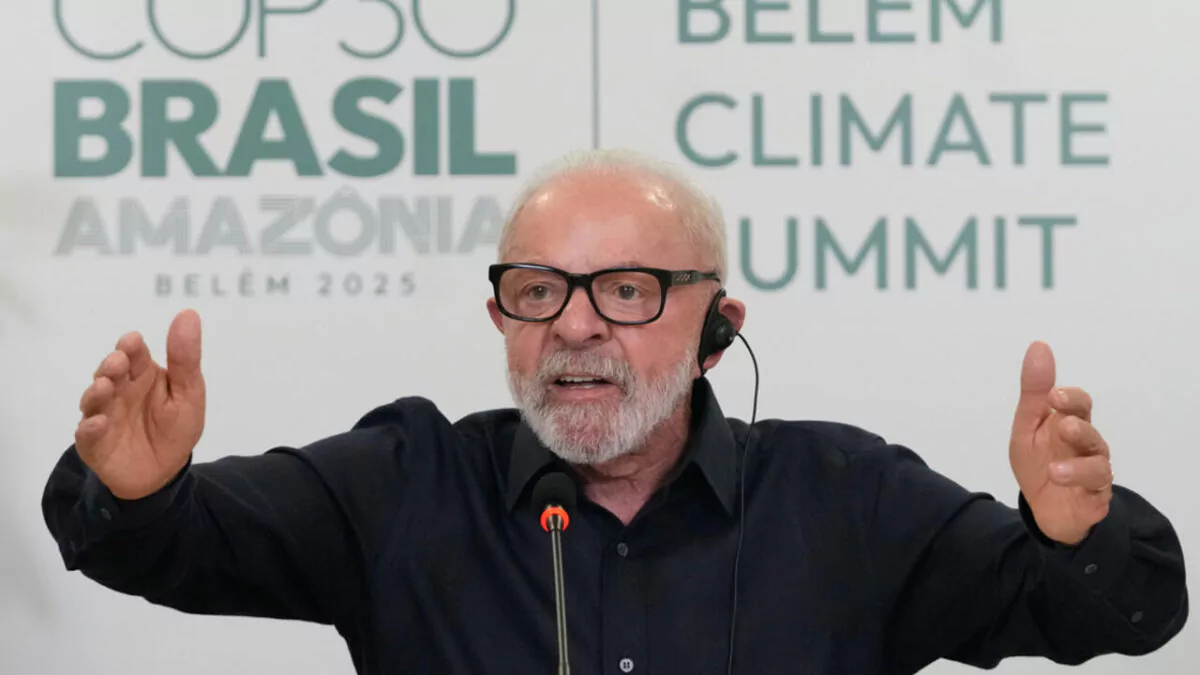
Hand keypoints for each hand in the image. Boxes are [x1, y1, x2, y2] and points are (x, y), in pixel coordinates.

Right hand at [76, 309, 206, 500]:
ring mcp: (103, 415)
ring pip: (94, 400)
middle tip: (117, 362)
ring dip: (97, 392)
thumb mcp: (189, 392)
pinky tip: (98, 423)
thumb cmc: (176, 427)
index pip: (134, 355)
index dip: (131, 347)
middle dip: (111, 366)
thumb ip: (185, 358)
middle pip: (110, 373)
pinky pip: (87, 435)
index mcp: (142, 375)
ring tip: (104, 386)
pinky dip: (90, 429)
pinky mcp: (94, 444)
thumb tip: (188, 314)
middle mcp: (118, 391)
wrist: (164, 472)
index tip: (132, 341)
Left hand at [1008, 341, 1112, 545]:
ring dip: (1077, 462)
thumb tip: (1039, 346)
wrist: (1044, 509)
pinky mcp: (1096, 494)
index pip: (1079, 404)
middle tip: (1063, 423)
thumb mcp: (1027, 428)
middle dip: (1078, 427)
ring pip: (1097, 460)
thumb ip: (1034, 392)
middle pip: (1090, 430)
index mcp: (1070, 422)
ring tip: (1055, 466)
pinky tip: (1058, 477)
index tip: (1054, 394)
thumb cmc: (1038, 462)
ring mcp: (1094, 469)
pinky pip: (1094, 486)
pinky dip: (1076, 481)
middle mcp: (1087, 444)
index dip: (1070, 398)